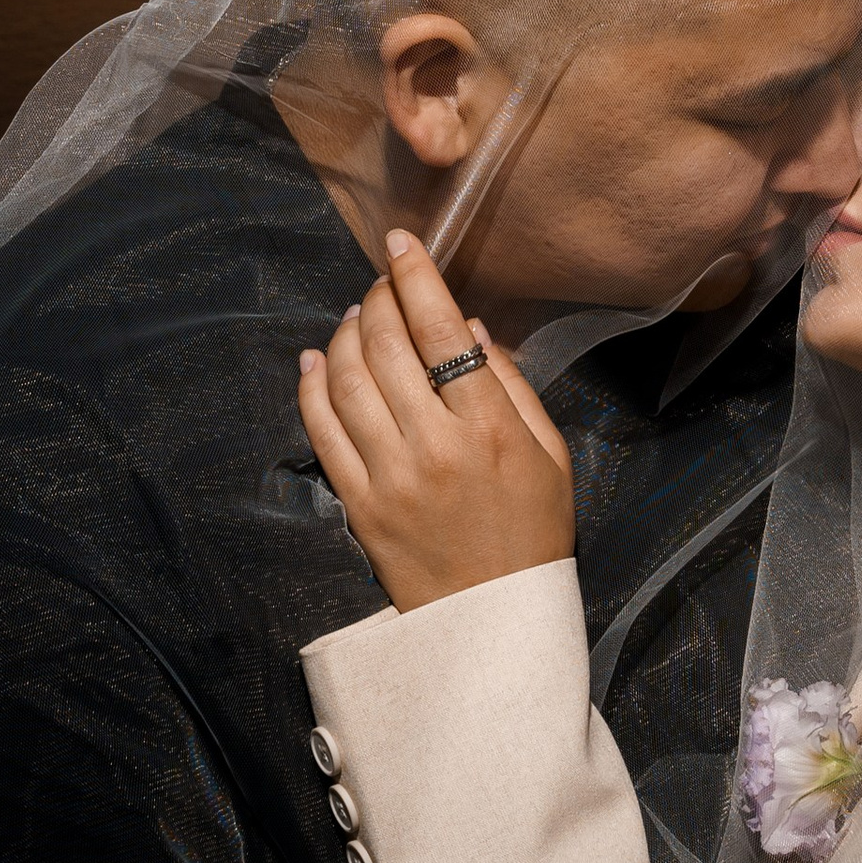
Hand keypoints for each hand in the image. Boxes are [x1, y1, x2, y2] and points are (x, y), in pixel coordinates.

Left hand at [299, 231, 575, 610]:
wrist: (492, 619)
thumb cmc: (532, 530)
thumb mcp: (549, 454)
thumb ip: (513, 385)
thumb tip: (469, 327)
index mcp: (490, 429)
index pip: (442, 331)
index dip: (416, 277)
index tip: (400, 243)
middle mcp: (435, 447)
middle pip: (387, 346)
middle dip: (377, 299)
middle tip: (380, 285)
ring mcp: (389, 477)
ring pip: (347, 380)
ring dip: (343, 334)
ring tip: (352, 318)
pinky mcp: (357, 505)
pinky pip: (321, 431)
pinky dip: (311, 386)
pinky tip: (315, 360)